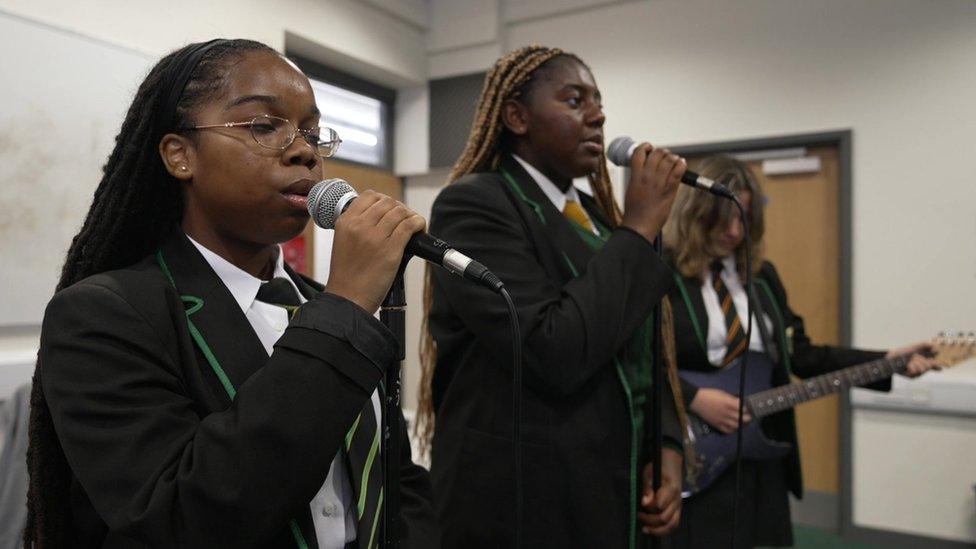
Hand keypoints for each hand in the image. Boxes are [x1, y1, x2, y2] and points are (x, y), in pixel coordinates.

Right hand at [324, 190, 425, 313]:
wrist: (348, 298)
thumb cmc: (347, 276)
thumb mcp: (343, 242)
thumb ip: (357, 227)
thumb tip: (381, 218)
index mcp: (345, 222)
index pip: (369, 196)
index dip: (384, 201)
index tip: (390, 210)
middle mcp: (360, 225)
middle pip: (387, 202)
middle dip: (399, 209)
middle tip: (403, 220)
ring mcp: (376, 236)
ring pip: (400, 211)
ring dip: (410, 216)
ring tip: (413, 226)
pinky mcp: (391, 248)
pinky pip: (409, 225)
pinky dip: (418, 223)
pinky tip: (419, 228)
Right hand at [620, 143, 686, 241]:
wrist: (639, 225)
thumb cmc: (634, 211)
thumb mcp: (631, 189)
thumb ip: (638, 176)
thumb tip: (646, 168)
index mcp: (635, 175)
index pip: (639, 152)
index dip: (646, 147)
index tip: (649, 149)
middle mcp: (647, 176)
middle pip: (657, 152)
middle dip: (662, 152)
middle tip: (664, 157)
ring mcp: (659, 182)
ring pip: (669, 158)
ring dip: (673, 157)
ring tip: (673, 161)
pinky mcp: (670, 189)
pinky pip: (679, 169)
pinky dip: (681, 164)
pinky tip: (681, 165)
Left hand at [639, 448, 682, 535]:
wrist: (672, 463)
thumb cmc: (659, 466)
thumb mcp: (649, 472)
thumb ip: (648, 488)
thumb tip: (644, 503)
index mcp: (671, 489)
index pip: (660, 505)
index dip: (649, 507)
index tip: (640, 504)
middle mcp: (677, 500)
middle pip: (664, 518)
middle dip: (650, 519)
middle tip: (638, 514)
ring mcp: (679, 506)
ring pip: (671, 525)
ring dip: (657, 530)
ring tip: (645, 529)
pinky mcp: (677, 510)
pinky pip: (673, 524)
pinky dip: (664, 530)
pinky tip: (652, 530)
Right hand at [689, 388, 750, 433]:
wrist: (696, 400)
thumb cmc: (709, 394)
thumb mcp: (722, 393)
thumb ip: (731, 399)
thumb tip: (739, 404)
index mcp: (728, 403)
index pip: (743, 408)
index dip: (745, 409)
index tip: (745, 408)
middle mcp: (727, 412)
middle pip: (742, 419)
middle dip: (747, 418)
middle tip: (746, 416)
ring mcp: (722, 419)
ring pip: (736, 426)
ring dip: (740, 424)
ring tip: (739, 421)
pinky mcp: (716, 425)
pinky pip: (727, 431)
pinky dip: (732, 430)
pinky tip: (732, 426)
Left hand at [885, 341, 942, 377]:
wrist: (892, 358)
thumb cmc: (903, 352)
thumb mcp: (914, 347)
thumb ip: (923, 344)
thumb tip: (932, 344)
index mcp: (925, 361)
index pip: (936, 364)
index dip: (942, 365)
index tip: (947, 366)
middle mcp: (923, 368)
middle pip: (929, 365)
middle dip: (921, 360)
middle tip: (914, 357)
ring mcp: (918, 373)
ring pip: (922, 368)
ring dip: (915, 362)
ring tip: (909, 361)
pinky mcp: (913, 377)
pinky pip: (915, 371)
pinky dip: (910, 366)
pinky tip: (907, 366)